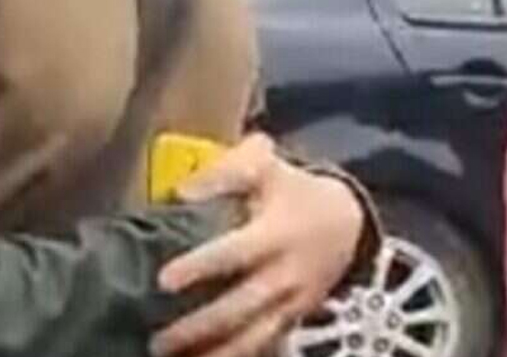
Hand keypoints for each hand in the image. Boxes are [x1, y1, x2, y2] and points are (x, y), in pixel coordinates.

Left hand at [151, 134, 363, 356]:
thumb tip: (181, 192)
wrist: (347, 221)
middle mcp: (286, 272)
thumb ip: (226, 172)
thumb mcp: (267, 168)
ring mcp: (292, 301)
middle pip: (243, 305)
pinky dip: (234, 356)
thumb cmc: (295, 193)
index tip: (165, 280)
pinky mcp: (294, 319)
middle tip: (158, 339)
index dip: (201, 266)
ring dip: (214, 351)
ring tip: (173, 356)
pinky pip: (265, 345)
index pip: (236, 252)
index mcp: (276, 233)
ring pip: (254, 335)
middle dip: (201, 325)